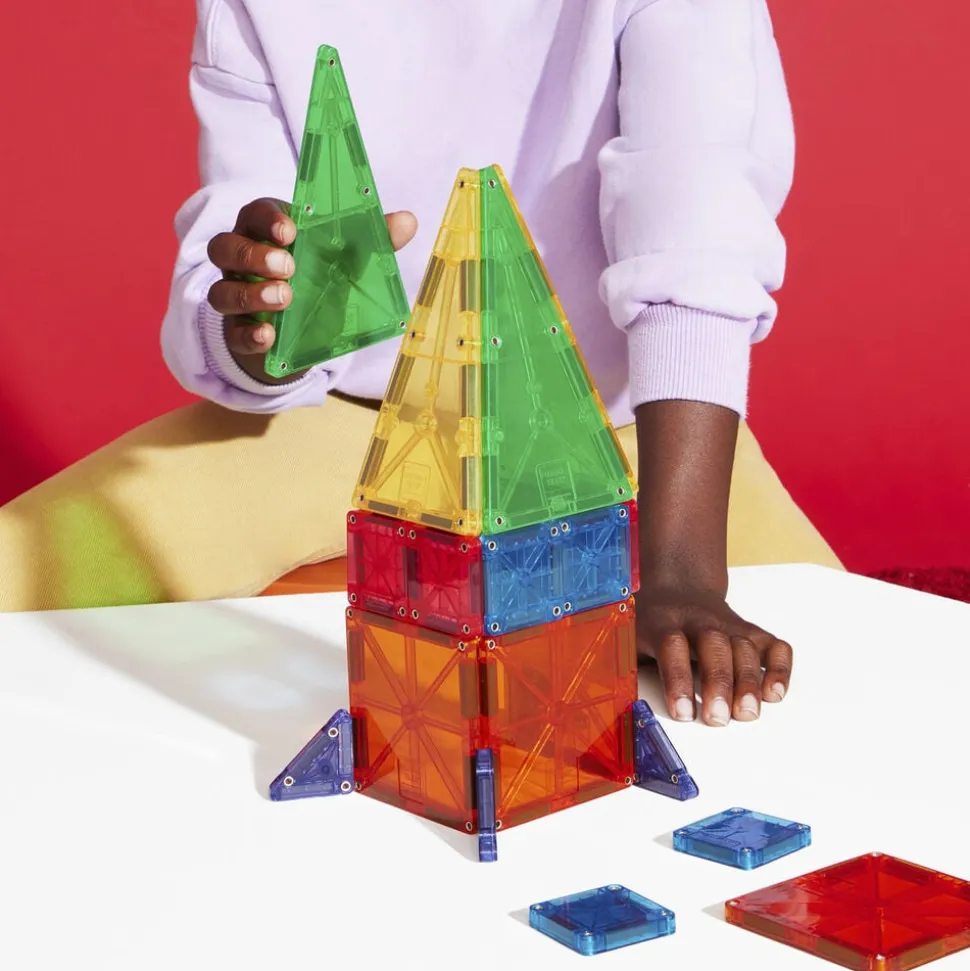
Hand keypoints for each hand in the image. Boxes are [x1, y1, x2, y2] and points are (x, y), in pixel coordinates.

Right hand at [206, 198, 417, 366]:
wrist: (301, 333)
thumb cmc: (318, 280)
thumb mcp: (345, 261)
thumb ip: (372, 241)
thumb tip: (408, 221)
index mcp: (266, 233)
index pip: (255, 213)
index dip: (268, 219)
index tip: (291, 232)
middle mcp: (242, 261)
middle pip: (226, 247)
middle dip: (253, 255)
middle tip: (288, 268)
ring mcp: (236, 296)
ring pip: (221, 291)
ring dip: (250, 295)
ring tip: (285, 299)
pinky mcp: (238, 333)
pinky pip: (232, 334)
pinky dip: (248, 336)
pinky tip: (269, 337)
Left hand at [636, 581, 791, 726]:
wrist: (676, 585)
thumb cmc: (651, 623)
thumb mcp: (628, 637)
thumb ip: (626, 668)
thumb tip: (623, 710)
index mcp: (662, 622)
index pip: (672, 645)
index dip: (677, 680)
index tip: (684, 714)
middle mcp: (698, 620)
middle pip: (714, 645)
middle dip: (719, 683)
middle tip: (719, 718)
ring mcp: (727, 623)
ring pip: (744, 645)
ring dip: (749, 681)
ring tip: (747, 713)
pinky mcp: (749, 630)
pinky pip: (773, 644)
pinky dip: (780, 668)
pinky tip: (774, 693)